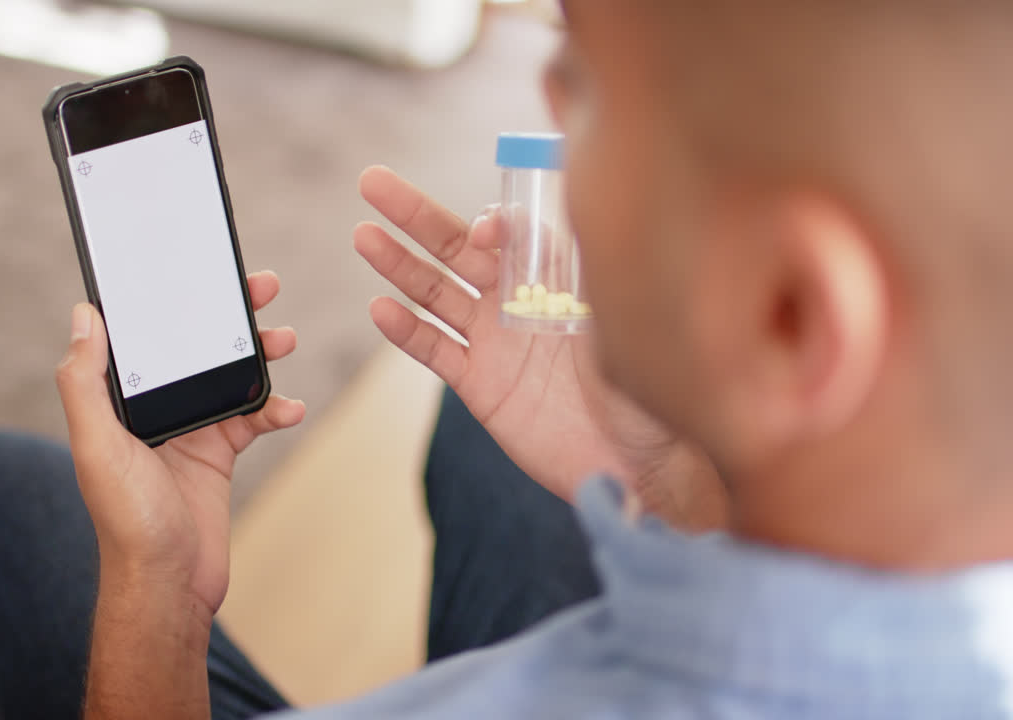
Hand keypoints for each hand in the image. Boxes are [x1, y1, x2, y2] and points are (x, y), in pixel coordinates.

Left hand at [55, 271, 305, 616]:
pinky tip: (290, 407)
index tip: (196, 268)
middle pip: (193, 345)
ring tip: (284, 340)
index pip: (143, 333)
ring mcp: (188, 430)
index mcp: (119, 401)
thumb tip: (84, 316)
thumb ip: (85, 382)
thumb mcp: (98, 446)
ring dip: (258, 355)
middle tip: (260, 285)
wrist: (168, 584)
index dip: (168, 298)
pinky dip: (275, 408)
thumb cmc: (127, 521)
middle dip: (228, 314)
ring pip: (229, 375)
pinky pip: (253, 418)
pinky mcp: (219, 454)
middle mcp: (153, 409)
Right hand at [356, 167, 726, 529]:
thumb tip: (536, 219)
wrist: (641, 464)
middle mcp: (520, 302)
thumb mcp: (621, 317)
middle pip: (457, 249)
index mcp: (557, 278)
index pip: (512, 232)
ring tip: (364, 235)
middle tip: (373, 182)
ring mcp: (496, 342)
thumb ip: (577, 268)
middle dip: (415, 215)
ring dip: (399, 264)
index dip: (494, 222)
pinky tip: (379, 309)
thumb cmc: (648, 386)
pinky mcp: (480, 385)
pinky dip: (407, 331)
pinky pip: (436, 350)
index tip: (484, 230)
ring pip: (436, 293)